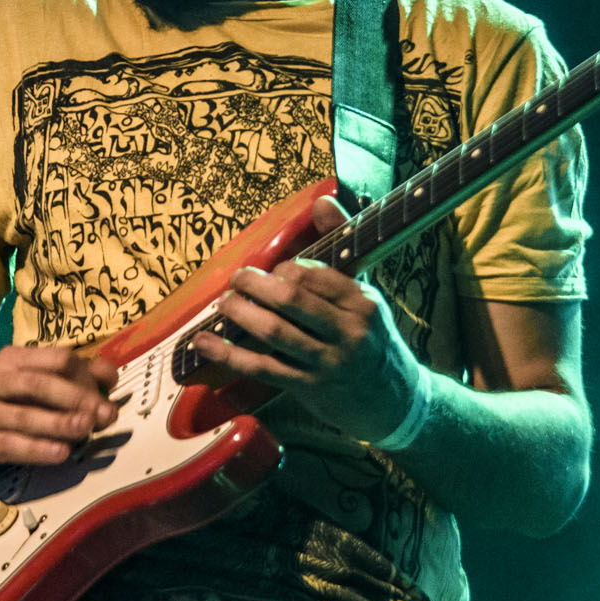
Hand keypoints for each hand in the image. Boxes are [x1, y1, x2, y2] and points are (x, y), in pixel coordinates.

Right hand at [0, 346, 118, 478]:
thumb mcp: (28, 383)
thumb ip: (69, 378)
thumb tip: (110, 374)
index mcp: (12, 360)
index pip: (55, 358)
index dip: (85, 374)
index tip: (107, 392)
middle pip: (39, 384)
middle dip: (76, 398)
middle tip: (105, 413)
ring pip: (24, 415)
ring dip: (59, 423)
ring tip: (86, 429)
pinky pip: (9, 444)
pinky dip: (37, 449)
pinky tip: (60, 453)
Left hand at [190, 196, 426, 441]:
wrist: (395, 400)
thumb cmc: (372, 338)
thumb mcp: (364, 292)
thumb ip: (341, 245)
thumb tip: (321, 200)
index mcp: (362, 301)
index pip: (312, 274)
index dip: (283, 268)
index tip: (271, 270)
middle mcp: (348, 332)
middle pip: (290, 299)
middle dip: (254, 285)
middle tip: (237, 279)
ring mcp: (328, 363)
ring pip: (274, 332)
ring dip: (240, 314)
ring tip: (224, 303)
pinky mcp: (309, 389)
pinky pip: (261, 367)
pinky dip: (228, 354)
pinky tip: (204, 343)